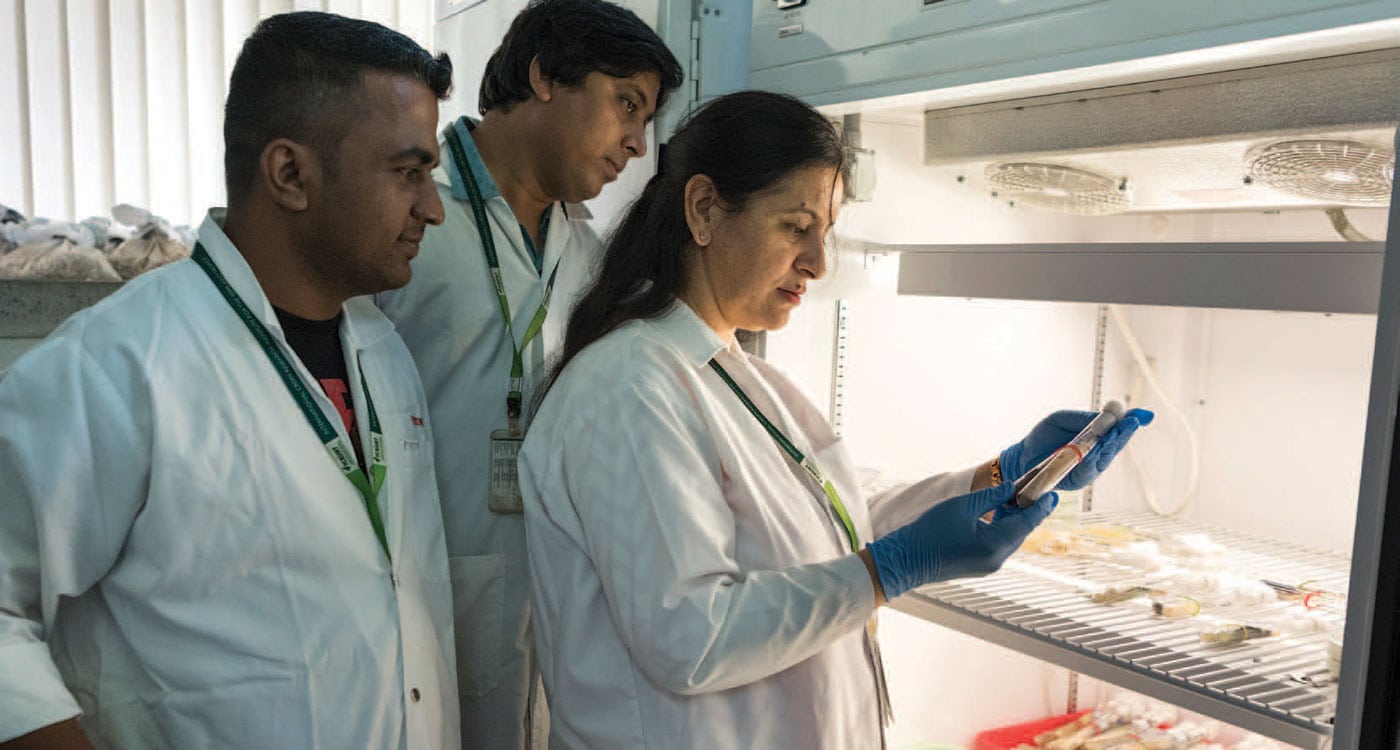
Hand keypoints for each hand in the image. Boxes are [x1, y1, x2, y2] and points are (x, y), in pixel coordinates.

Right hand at [865, 482, 1054, 599]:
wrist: (905, 559)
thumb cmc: (929, 532)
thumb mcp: (963, 505)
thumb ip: (991, 495)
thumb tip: (1011, 488)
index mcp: (996, 544)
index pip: (1028, 521)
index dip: (1041, 505)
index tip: (1052, 493)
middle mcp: (997, 558)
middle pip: (1021, 530)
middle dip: (1027, 509)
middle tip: (1033, 489)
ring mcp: (988, 565)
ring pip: (1010, 537)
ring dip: (1013, 518)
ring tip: (1015, 497)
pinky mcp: (979, 565)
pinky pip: (998, 544)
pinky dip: (1002, 527)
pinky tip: (997, 513)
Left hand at [999, 408, 1153, 490]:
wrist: (1023, 454)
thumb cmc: (1045, 436)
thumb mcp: (1064, 420)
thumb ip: (1087, 418)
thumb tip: (1113, 411)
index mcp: (1098, 439)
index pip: (1118, 431)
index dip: (1131, 424)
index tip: (1143, 415)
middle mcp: (1098, 455)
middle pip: (1116, 445)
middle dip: (1124, 433)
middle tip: (1131, 421)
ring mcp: (1090, 469)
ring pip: (1104, 458)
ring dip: (1110, 446)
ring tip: (1115, 433)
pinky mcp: (1077, 481)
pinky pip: (1087, 471)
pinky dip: (1091, 461)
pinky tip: (1095, 452)